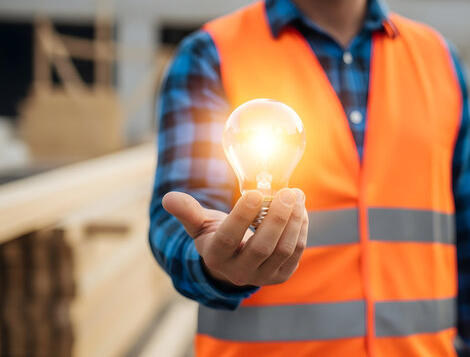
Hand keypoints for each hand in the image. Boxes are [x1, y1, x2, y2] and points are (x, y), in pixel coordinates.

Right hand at [162, 188, 307, 288]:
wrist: (234, 260)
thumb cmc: (216, 234)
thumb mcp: (200, 224)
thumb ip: (187, 211)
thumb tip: (168, 198)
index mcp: (216, 257)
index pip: (229, 238)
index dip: (243, 216)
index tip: (256, 193)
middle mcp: (239, 272)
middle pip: (262, 247)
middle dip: (277, 217)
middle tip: (287, 192)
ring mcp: (262, 277)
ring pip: (284, 250)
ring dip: (294, 221)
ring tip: (296, 196)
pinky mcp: (281, 276)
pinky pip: (296, 253)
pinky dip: (301, 229)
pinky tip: (300, 210)